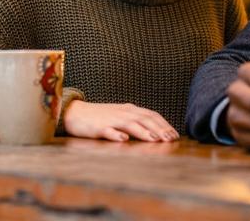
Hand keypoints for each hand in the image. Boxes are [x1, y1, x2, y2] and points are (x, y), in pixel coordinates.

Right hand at [63, 100, 178, 141]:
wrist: (75, 113)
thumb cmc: (100, 117)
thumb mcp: (121, 116)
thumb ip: (135, 122)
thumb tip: (154, 132)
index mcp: (130, 110)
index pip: (151, 115)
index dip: (164, 124)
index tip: (175, 135)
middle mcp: (123, 113)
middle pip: (145, 119)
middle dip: (159, 129)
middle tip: (170, 139)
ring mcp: (111, 120)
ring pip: (130, 124)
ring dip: (144, 132)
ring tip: (155, 140)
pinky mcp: (98, 128)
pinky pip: (109, 131)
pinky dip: (117, 135)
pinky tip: (124, 140)